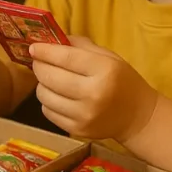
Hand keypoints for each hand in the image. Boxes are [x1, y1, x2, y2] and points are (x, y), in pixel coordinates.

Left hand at [30, 36, 158, 142]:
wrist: (137, 116)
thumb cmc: (122, 81)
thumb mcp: (108, 57)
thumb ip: (79, 46)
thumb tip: (49, 40)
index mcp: (104, 70)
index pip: (66, 58)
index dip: (45, 51)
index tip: (33, 47)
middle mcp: (93, 94)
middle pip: (50, 77)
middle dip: (39, 66)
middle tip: (39, 61)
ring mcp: (84, 115)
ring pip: (44, 95)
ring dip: (42, 84)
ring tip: (51, 80)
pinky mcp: (77, 130)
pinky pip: (47, 112)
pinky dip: (48, 101)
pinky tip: (58, 96)